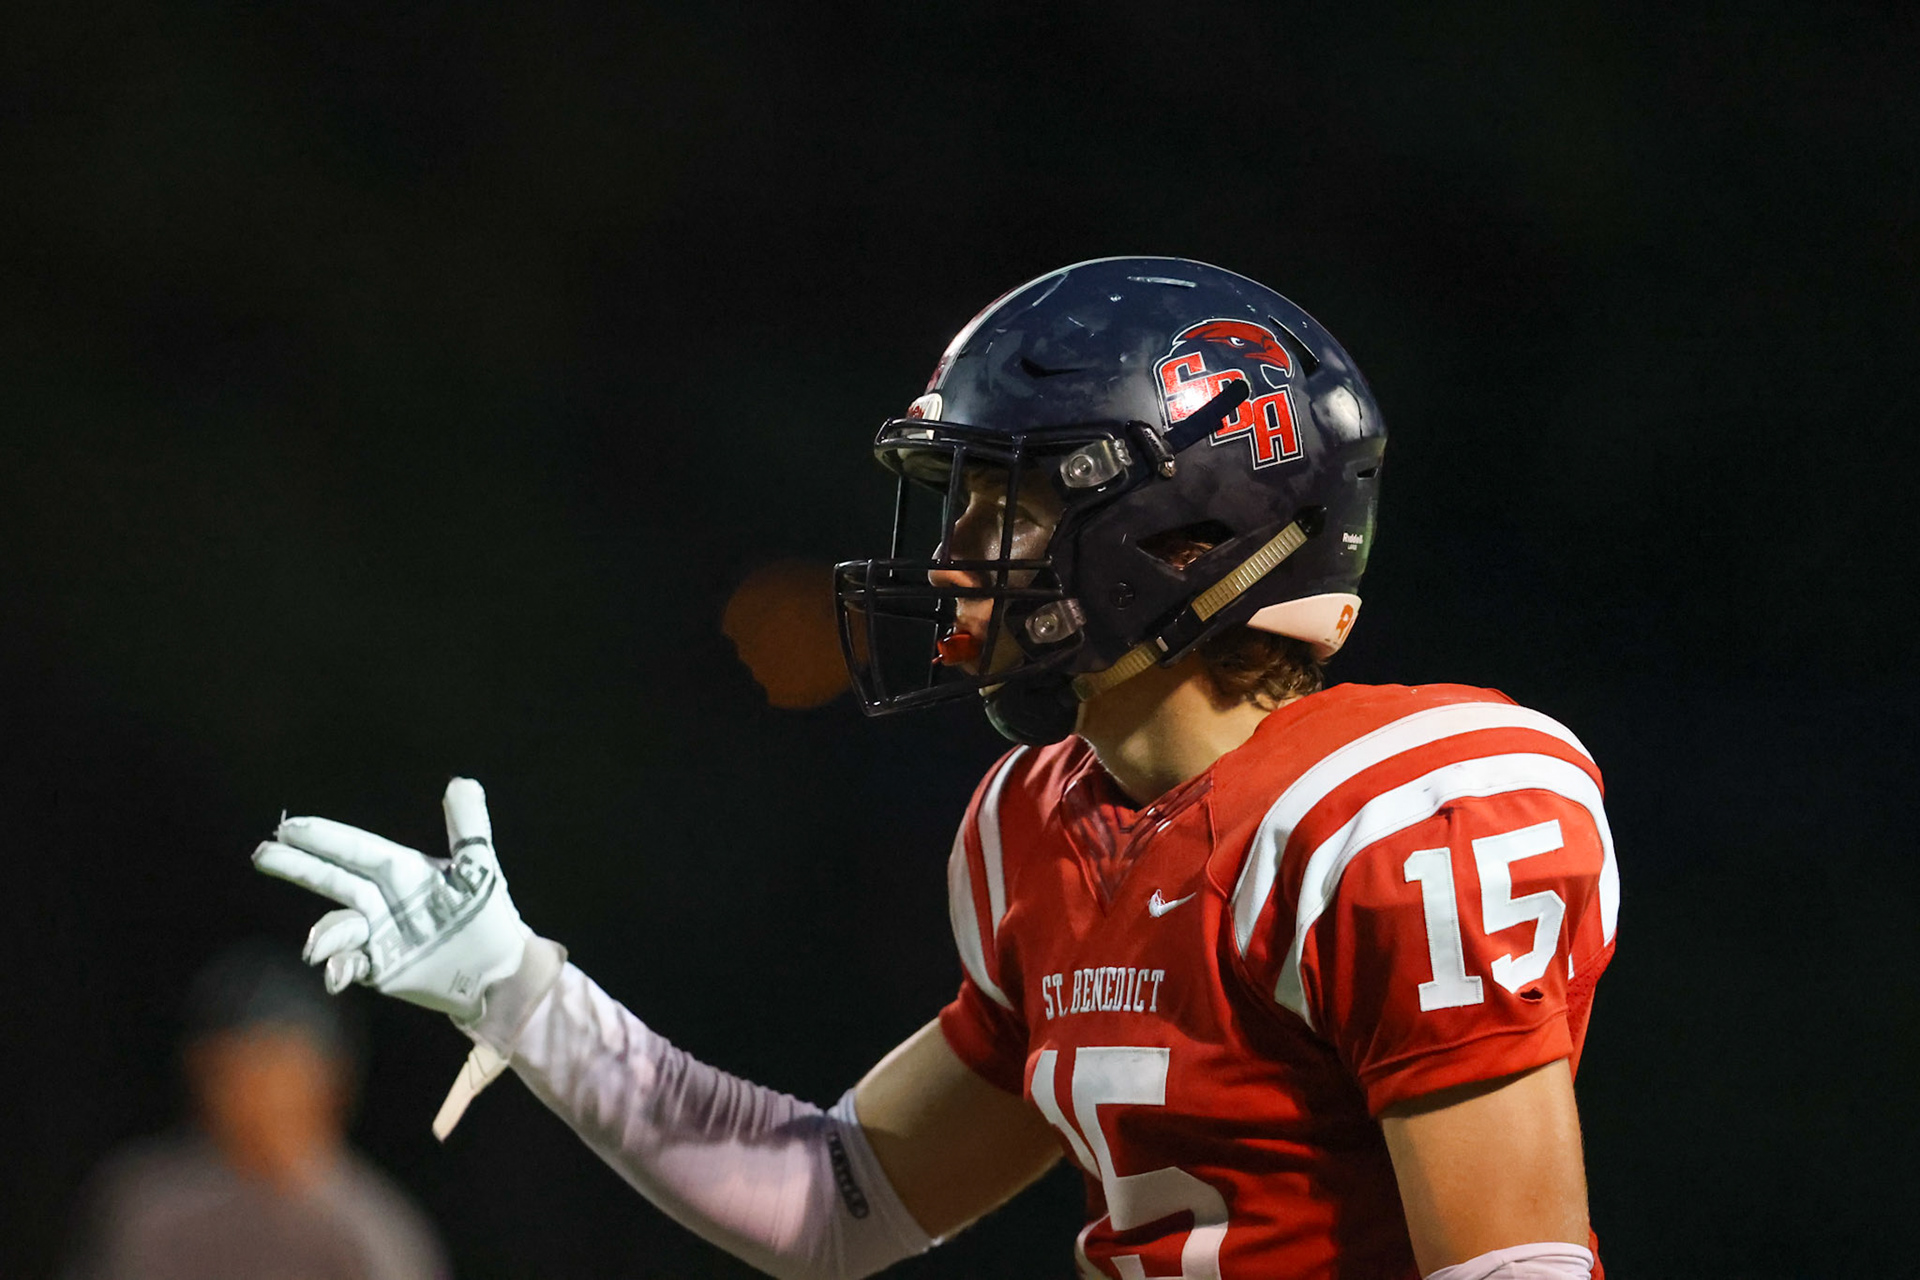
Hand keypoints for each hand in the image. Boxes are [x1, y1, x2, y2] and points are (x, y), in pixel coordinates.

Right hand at [253, 778, 530, 1021]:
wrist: (500, 973)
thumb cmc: (492, 917)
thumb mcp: (481, 871)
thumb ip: (469, 829)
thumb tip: (461, 782)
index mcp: (405, 872)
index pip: (359, 850)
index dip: (327, 839)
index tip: (290, 827)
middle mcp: (384, 899)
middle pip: (334, 878)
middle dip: (299, 866)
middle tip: (263, 854)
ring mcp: (378, 933)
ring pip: (339, 925)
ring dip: (325, 933)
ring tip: (315, 948)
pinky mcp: (379, 967)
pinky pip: (349, 965)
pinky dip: (338, 968)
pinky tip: (336, 975)